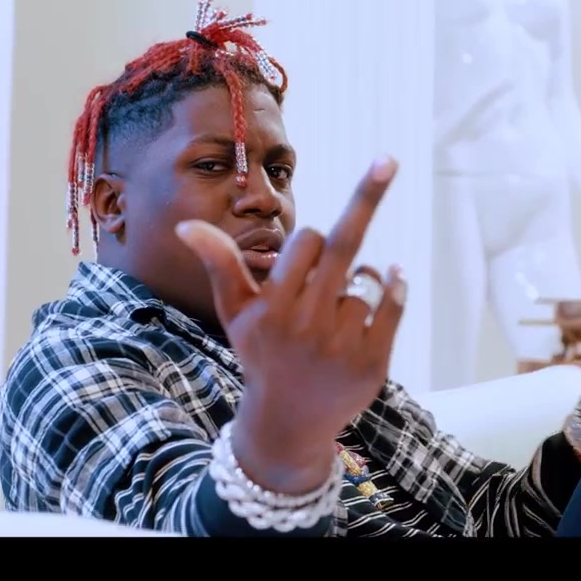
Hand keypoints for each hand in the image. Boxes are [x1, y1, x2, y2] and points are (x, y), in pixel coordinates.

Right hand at [175, 156, 407, 493]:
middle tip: (387, 159)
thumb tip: (185, 225)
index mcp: (273, 306)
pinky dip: (394, 286)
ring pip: (368, 277)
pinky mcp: (373, 361)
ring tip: (342, 306)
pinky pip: (394, 303)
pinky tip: (390, 283)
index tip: (304, 261)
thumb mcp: (236, 312)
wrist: (290, 421)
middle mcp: (307, 323)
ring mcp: (343, 343)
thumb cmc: (262, 353)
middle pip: (343, 244)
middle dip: (367, 196)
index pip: (306, 241)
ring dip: (363, 277)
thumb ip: (219, 264)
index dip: (309, 243)